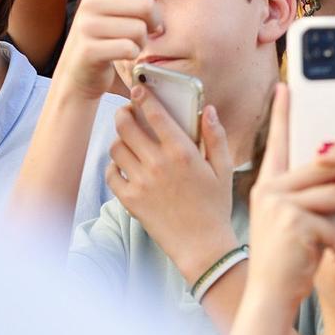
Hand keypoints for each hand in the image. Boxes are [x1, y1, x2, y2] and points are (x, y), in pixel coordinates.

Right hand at [54, 0, 162, 100]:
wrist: (79, 75)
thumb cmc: (105, 41)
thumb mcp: (117, 16)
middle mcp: (90, 5)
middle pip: (145, 5)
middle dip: (153, 22)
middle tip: (146, 32)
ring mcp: (87, 27)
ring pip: (140, 29)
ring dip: (142, 42)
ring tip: (129, 45)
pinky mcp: (90, 49)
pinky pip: (130, 47)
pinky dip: (133, 55)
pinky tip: (122, 57)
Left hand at [107, 84, 237, 283]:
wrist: (202, 245)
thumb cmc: (215, 206)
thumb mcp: (223, 169)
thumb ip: (215, 136)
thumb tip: (209, 110)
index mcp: (182, 152)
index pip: (155, 114)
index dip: (144, 97)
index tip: (139, 89)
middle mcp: (158, 163)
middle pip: (126, 126)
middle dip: (124, 113)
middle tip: (129, 113)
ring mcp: (141, 182)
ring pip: (116, 148)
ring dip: (120, 139)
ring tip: (129, 139)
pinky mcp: (130, 200)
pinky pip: (111, 174)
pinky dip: (114, 166)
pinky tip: (125, 166)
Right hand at [243, 84, 334, 306]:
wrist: (269, 301)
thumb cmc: (289, 264)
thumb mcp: (299, 224)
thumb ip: (312, 197)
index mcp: (270, 185)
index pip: (279, 142)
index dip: (282, 115)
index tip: (287, 86)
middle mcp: (269, 189)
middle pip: (325, 166)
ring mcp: (279, 204)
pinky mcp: (293, 223)